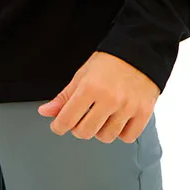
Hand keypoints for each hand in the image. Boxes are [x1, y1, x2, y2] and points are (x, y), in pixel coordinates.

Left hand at [37, 51, 160, 143]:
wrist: (139, 51)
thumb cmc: (110, 62)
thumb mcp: (82, 75)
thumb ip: (64, 96)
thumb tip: (46, 111)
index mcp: (90, 87)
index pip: (67, 119)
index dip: (58, 126)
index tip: (59, 125)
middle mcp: (109, 99)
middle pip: (85, 132)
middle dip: (78, 128)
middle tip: (81, 118)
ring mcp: (127, 107)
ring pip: (106, 137)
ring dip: (100, 131)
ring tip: (101, 116)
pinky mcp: (143, 112)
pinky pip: (127, 137)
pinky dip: (121, 133)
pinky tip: (118, 120)